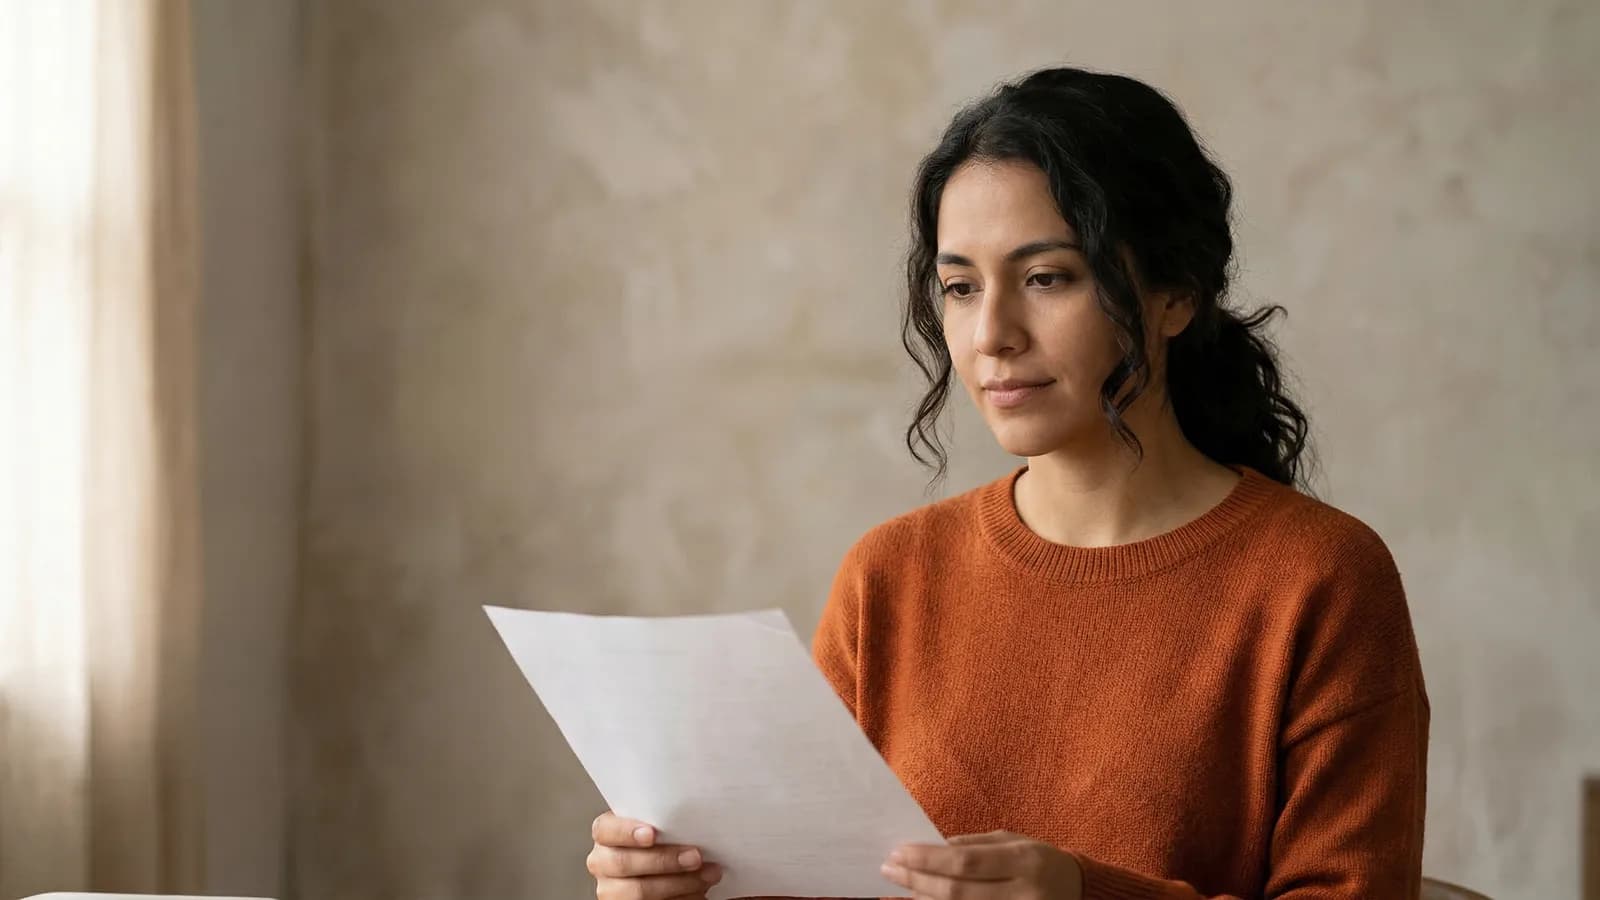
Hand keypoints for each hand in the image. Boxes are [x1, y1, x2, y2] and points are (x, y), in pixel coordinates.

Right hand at [587, 810, 723, 898]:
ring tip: (708, 875)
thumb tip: (691, 815)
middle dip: (664, 860)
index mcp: (606, 835)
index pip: (605, 830)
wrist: (666, 870)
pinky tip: (700, 892)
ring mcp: (611, 889)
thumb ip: (664, 820)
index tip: (652, 833)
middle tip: (695, 856)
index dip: (626, 831)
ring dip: (679, 883)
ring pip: (639, 891)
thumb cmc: (664, 841)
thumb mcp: (660, 827)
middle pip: (624, 863)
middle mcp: (602, 862)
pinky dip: (682, 899)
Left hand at [880, 830, 1083, 898]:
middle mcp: (1023, 893)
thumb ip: (973, 845)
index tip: (898, 851)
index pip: (966, 862)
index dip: (928, 859)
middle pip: (958, 892)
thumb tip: (930, 847)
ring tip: (900, 888)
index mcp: (1024, 860)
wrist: (1079, 892)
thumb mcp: (1013, 841)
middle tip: (888, 869)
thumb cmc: (1040, 860)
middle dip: (917, 881)